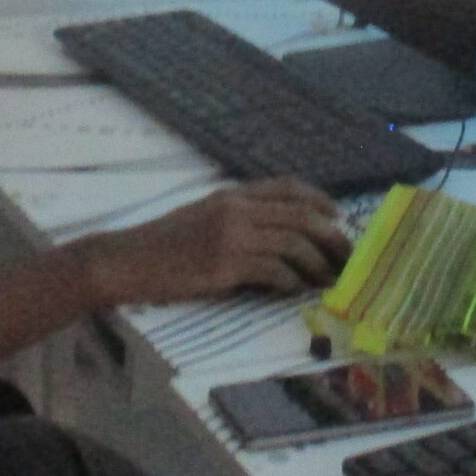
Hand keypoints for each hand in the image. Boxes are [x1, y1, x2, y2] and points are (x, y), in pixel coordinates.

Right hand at [84, 180, 350, 305]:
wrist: (129, 260)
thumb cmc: (166, 243)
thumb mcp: (205, 215)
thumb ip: (240, 216)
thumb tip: (282, 233)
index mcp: (233, 194)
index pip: (287, 186)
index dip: (319, 199)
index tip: (338, 215)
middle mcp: (236, 209)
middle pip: (300, 216)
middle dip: (331, 237)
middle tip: (346, 257)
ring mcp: (231, 235)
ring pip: (293, 244)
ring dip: (316, 265)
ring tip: (325, 280)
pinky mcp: (225, 264)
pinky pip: (273, 271)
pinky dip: (289, 282)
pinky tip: (292, 290)